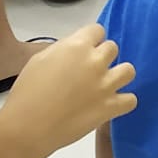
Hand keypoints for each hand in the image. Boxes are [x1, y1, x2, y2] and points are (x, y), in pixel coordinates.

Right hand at [0, 25, 136, 157]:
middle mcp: (95, 61)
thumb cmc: (27, 92)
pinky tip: (111, 104)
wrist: (27, 128)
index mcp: (77, 46)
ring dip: (117, 76)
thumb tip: (76, 51)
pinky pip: (131, 100)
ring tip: (105, 85)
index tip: (83, 52)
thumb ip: (63, 49)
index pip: (97, 30)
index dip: (90, 40)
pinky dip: (123, 102)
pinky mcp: (110, 108)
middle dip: (101, 57)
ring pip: (128, 70)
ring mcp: (105, 85)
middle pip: (112, 48)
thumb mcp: (40, 59)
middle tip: (88, 71)